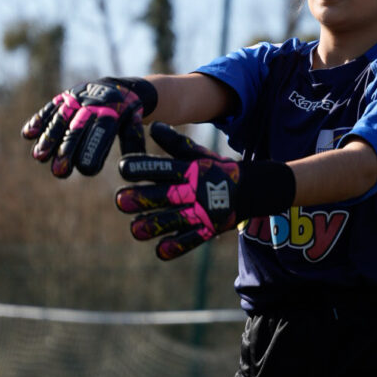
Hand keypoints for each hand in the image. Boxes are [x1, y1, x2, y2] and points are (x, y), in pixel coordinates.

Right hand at [22, 77, 156, 177]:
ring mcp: (76, 99)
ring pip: (60, 118)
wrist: (119, 86)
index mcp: (113, 111)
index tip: (87, 170)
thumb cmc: (127, 114)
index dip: (93, 150)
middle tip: (59, 172)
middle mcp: (92, 103)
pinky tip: (27, 134)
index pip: (102, 132)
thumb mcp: (134, 124)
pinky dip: (38, 120)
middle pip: (78, 128)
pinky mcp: (63, 97)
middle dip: (67, 149)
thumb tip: (130, 167)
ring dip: (48, 137)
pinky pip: (49, 108)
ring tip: (38, 157)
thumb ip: (132, 141)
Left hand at [116, 122, 295, 259]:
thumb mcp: (198, 154)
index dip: (144, 168)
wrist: (255, 188)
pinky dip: (177, 246)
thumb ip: (175, 143)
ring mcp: (203, 211)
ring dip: (154, 225)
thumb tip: (153, 125)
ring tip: (135, 229)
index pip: (164, 168)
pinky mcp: (209, 229)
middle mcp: (194, 191)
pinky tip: (160, 250)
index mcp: (190, 171)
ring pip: (175, 220)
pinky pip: (192, 240)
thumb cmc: (218, 169)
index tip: (123, 167)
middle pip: (165, 195)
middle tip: (120, 200)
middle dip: (142, 199)